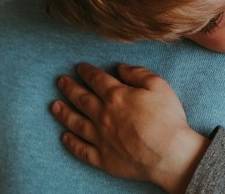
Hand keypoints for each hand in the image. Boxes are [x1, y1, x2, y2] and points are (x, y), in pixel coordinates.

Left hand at [51, 63, 208, 193]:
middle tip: (61, 81)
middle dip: (69, 88)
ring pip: (76, 123)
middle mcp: (103, 116)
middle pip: (81, 99)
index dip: (86, 72)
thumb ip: (138, 73)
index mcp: (116, 96)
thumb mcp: (159, 86)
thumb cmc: (167, 118)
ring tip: (55, 106)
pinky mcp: (103, 158)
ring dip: (64, 113)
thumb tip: (120, 68)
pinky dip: (71, 143)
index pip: (96, 80)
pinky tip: (65, 137)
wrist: (169, 153)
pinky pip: (82, 149)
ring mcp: (101, 138)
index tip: (79, 68)